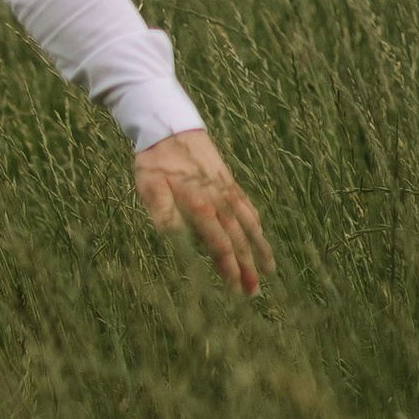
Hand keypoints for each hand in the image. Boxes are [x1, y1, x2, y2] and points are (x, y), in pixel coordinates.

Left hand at [133, 129, 270, 295]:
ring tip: (269, 269)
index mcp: (200, 207)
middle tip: (255, 293)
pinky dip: (256, 223)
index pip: (220, 245)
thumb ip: (162, 211)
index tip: (235, 290)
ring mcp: (226, 191)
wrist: (168, 125)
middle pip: (238, 240)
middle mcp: (219, 201)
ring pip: (249, 225)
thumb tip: (174, 235)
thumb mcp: (149, 186)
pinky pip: (247, 206)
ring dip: (259, 248)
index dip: (229, 269)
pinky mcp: (227, 181)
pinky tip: (259, 232)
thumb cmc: (154, 160)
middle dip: (248, 268)